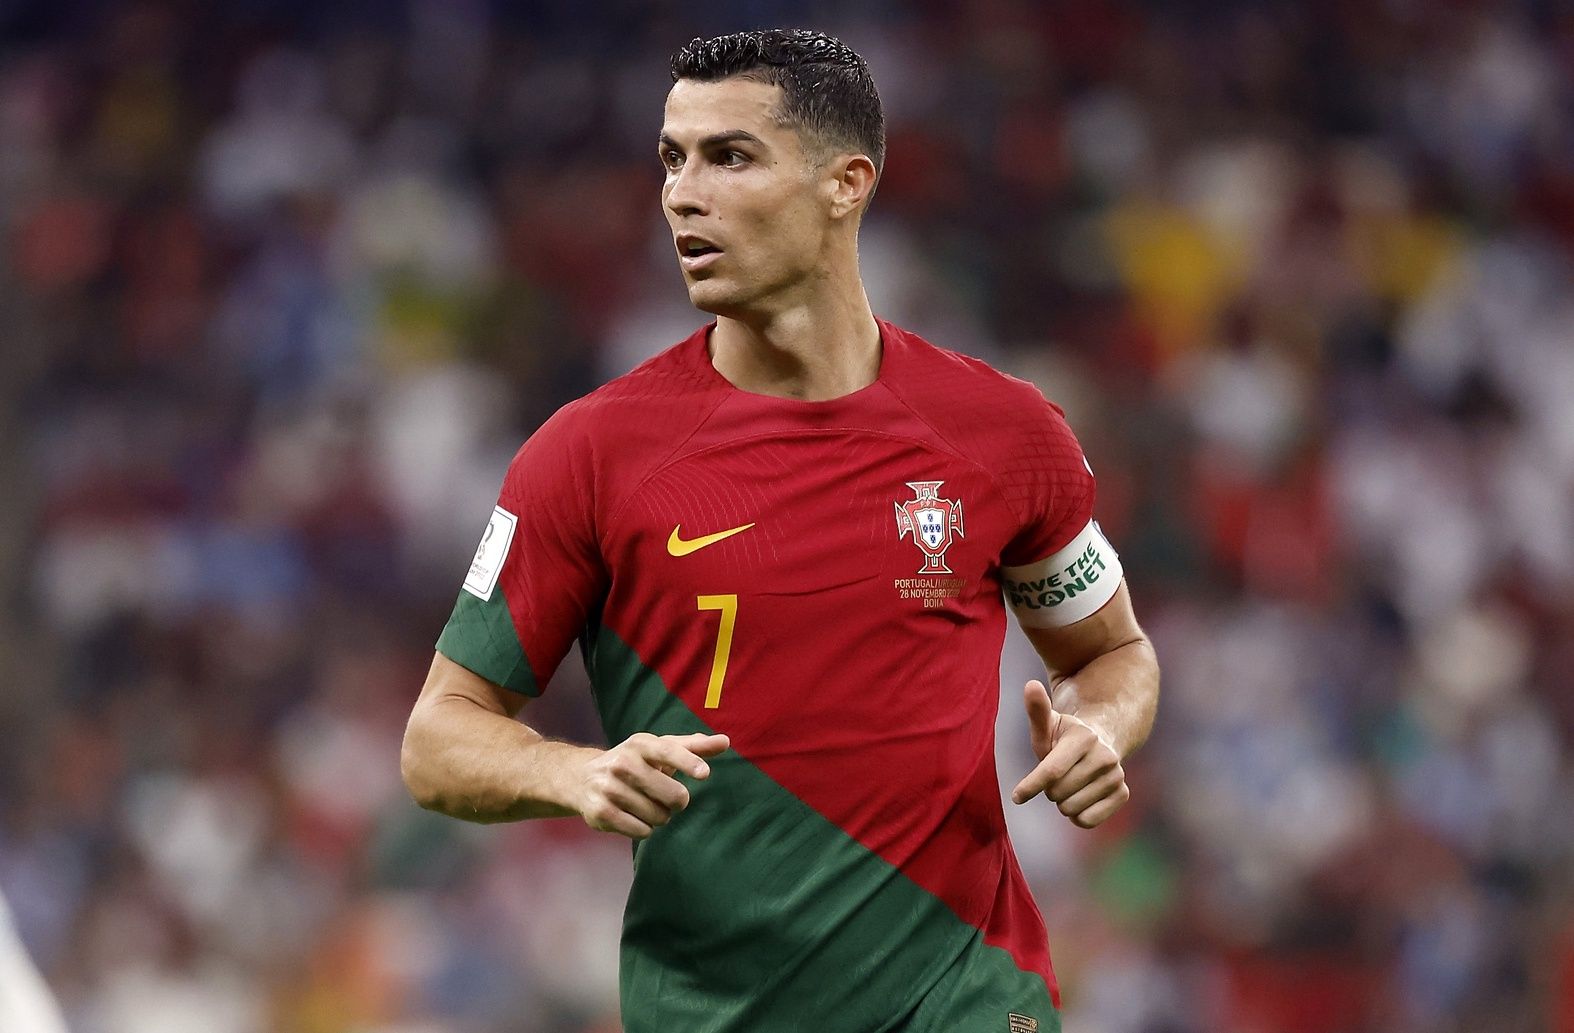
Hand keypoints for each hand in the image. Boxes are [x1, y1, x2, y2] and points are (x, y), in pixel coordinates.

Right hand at [574, 732, 729, 838]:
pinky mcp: (600, 813)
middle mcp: (622, 763)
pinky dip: (644, 828)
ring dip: (659, 816)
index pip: (667, 751)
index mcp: (639, 744)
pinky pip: (641, 831)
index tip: (705, 773)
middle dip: (677, 802)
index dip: (687, 762)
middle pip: (672, 795)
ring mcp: (609, 788)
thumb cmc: (633, 762)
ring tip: (644, 804)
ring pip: (658, 816)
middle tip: (667, 797)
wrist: (581, 778)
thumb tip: (725, 741)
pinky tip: (632, 816)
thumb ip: (693, 746)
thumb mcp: (658, 749)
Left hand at [1011, 680, 1128, 827]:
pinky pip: (1087, 821)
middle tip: (1056, 776)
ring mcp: (1116, 776)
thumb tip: (1030, 685)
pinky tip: (1080, 797)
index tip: (1017, 797)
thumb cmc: (1064, 737)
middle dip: (1049, 789)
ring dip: (1063, 802)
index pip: (1051, 771)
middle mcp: (1104, 756)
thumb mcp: (1049, 724)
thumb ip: (1037, 710)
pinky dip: (1078, 815)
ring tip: (1069, 783)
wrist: (1101, 742)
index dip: (1031, 786)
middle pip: (1058, 793)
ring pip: (1071, 809)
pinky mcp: (1122, 794)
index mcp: (1083, 738)